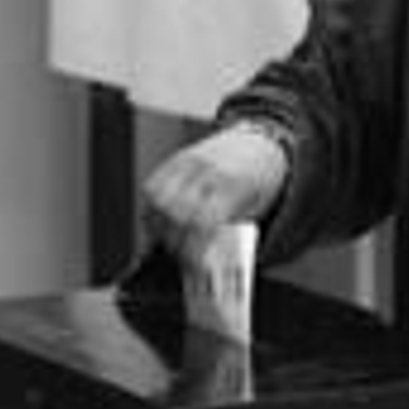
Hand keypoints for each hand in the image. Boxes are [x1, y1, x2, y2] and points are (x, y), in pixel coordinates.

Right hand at [142, 127, 288, 264]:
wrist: (257, 145)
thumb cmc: (258, 181)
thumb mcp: (254, 208)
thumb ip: (230, 231)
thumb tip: (208, 262)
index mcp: (232, 183)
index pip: (202, 221)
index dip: (193, 247)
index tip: (192, 263)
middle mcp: (207, 169)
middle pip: (175, 212)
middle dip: (173, 240)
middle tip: (178, 256)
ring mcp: (188, 161)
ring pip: (157, 199)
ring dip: (156, 225)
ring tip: (165, 240)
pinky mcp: (175, 159)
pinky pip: (152, 186)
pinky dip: (150, 208)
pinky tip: (157, 222)